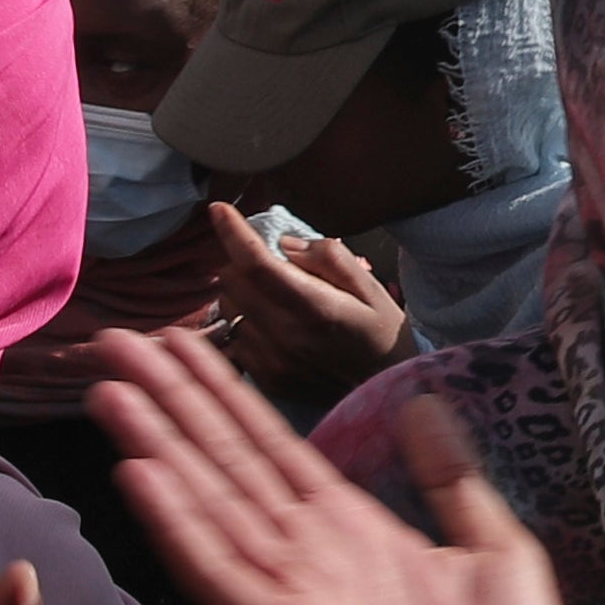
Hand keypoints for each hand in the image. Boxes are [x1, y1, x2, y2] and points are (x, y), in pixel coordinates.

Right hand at [90, 332, 581, 604]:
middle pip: (224, 462)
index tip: (179, 339)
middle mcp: (307, 553)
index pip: (270, 446)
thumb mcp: (492, 543)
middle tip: (115, 340)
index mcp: (351, 528)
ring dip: (157, 446)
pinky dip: (177, 526)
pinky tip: (138, 476)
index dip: (223, 393)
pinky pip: (221, 573)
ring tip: (109, 388)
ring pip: (209, 503)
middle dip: (171, 402)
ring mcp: (290, 593)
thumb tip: (422, 401)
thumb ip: (447, 476)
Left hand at [204, 204, 412, 395]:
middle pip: (232, 282)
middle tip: (273, 265)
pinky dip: (246, 322)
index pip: (257, 264)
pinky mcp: (265, 379)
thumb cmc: (381, 334)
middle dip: (243, 262)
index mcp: (315, 309)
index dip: (232, 232)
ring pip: (228, 308)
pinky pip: (234, 337)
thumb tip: (284, 245)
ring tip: (275, 297)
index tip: (219, 210)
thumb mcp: (370, 286)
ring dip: (242, 293)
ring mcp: (271, 363)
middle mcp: (286, 337)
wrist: (385, 394)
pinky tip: (275, 326)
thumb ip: (328, 256)